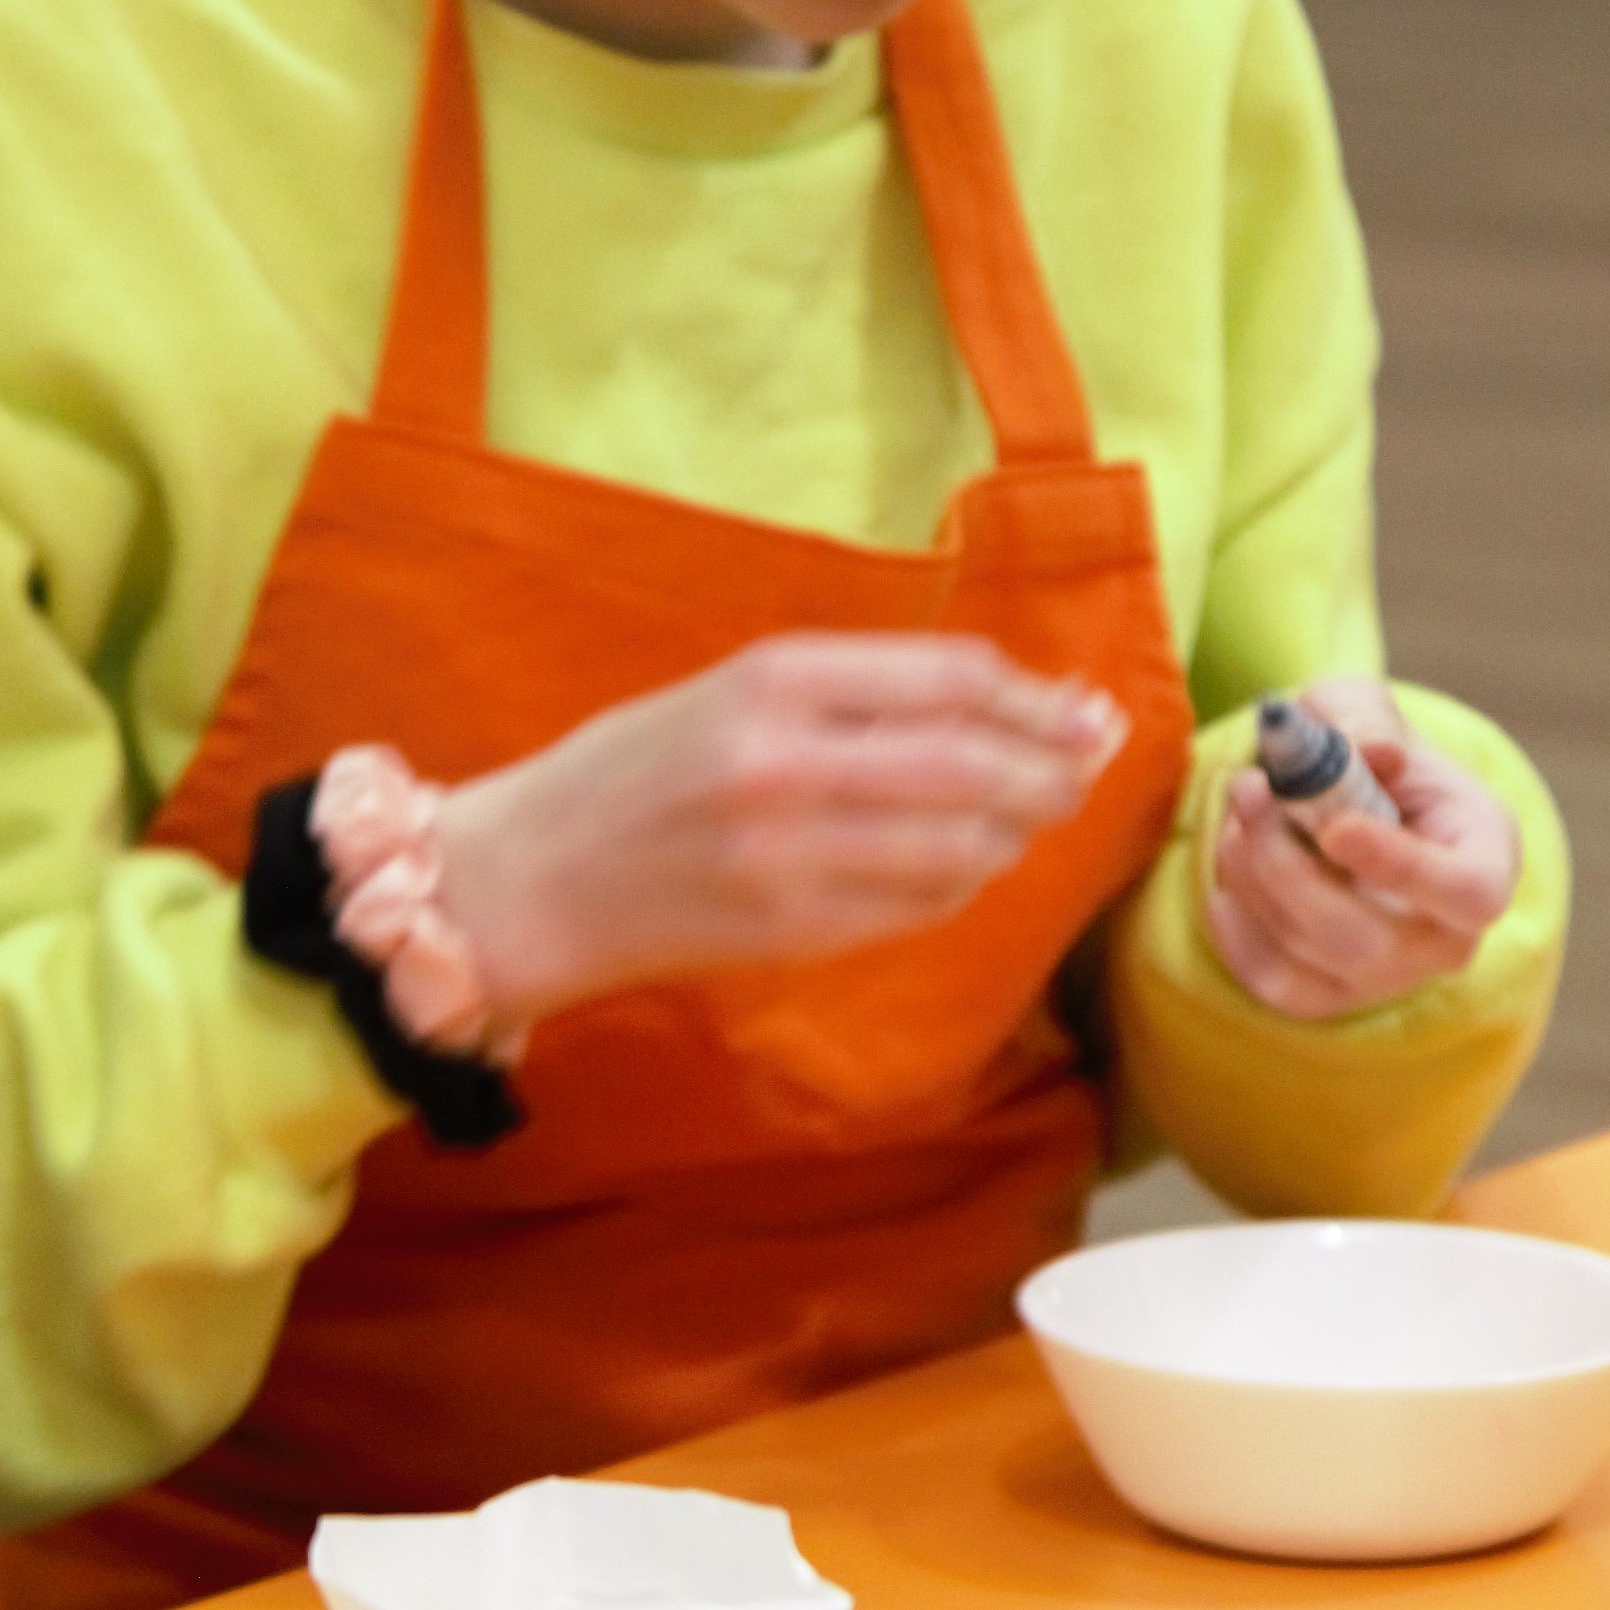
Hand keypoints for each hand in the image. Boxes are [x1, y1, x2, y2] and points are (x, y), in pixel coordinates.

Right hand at [430, 633, 1125, 1027]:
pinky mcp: (791, 930)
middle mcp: (784, 763)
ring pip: (961, 845)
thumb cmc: (629, 773)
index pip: (951, 678)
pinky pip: (919, 905)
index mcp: (767, 680)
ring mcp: (789, 856)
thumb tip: (1021, 698)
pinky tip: (955, 866)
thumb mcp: (727, 692)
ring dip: (1014, 834)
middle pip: (975, 765)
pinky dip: (960, 883)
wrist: (527, 881)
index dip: (1036, 698)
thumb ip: (859, 692)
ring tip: (1021, 820)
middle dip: (1052, 773)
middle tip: (1082, 772)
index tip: (1081, 709)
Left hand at [1201, 676, 1519, 1019]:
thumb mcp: (1366, 710)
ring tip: (1241, 810)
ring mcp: (1387, 977)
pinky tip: (1231, 873)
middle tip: (1248, 790)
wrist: (1342, 802)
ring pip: (1307, 954)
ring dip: (1252, 875)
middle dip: (1287, 864)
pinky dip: (1234, 926)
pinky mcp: (1330, 996)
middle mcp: (1446, 938)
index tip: (1334, 827)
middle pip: (1365, 939)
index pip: (1467, 893)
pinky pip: (1270, 980)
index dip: (1400, 866)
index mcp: (1486, 860)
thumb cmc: (1366, 755)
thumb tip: (1368, 750)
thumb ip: (1363, 718)